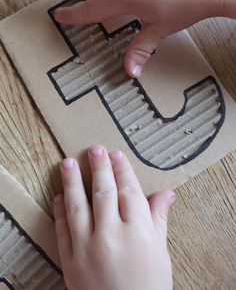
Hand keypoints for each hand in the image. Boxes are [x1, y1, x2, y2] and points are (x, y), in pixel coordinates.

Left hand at [54, 146, 174, 289]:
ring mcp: (88, 248)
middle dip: (99, 168)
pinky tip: (59, 196)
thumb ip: (159, 219)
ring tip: (68, 163)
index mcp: (138, 231)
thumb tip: (167, 193)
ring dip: (73, 182)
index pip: (128, 191)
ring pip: (78, 206)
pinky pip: (62, 230)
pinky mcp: (70, 261)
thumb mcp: (160, 252)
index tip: (116, 154)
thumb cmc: (149, 286)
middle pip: (104, 193)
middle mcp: (112, 235)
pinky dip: (59, 212)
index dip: (122, 170)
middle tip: (94, 149)